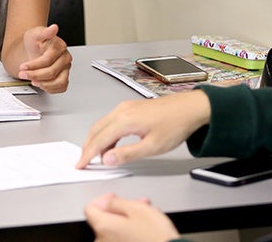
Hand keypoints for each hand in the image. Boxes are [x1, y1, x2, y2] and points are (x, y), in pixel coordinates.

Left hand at [18, 24, 71, 92]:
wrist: (33, 50)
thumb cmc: (34, 42)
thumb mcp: (35, 34)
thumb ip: (44, 32)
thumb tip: (54, 28)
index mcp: (60, 46)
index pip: (48, 59)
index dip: (34, 65)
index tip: (23, 66)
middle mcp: (65, 58)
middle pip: (52, 72)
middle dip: (35, 75)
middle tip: (23, 74)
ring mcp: (65, 68)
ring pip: (59, 82)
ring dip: (44, 84)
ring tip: (33, 81)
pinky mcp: (64, 77)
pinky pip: (61, 87)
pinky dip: (50, 88)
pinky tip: (40, 84)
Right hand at [76, 90, 210, 167]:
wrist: (190, 108)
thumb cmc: (175, 125)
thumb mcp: (152, 146)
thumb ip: (127, 154)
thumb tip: (107, 159)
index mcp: (125, 120)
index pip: (99, 139)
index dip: (88, 154)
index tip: (80, 164)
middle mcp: (122, 111)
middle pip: (96, 130)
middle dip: (88, 146)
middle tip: (83, 161)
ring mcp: (126, 107)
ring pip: (102, 124)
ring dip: (96, 140)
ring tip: (96, 156)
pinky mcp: (131, 107)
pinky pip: (111, 121)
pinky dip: (105, 133)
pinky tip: (110, 144)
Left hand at [85, 193, 179, 241]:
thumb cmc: (155, 236)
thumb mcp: (136, 209)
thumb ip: (116, 202)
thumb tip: (107, 202)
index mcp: (103, 227)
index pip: (90, 208)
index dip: (103, 199)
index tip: (114, 197)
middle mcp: (103, 241)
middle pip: (105, 218)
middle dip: (121, 208)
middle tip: (136, 203)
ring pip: (115, 228)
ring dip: (128, 218)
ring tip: (146, 214)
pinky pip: (121, 238)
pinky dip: (130, 230)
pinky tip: (145, 227)